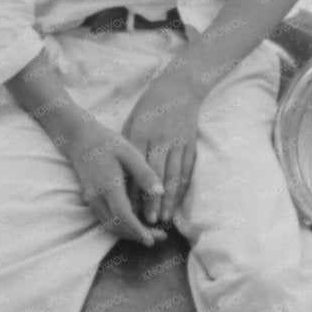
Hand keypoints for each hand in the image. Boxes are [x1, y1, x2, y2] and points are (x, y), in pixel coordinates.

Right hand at [54, 116, 163, 243]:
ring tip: (151, 235)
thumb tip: (161, 192)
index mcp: (109, 186)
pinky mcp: (91, 201)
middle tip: (160, 238)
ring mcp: (92, 200)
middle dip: (138, 236)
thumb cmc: (108, 144)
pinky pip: (106, 220)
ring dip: (130, 234)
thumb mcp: (130, 153)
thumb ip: (145, 174)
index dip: (138, 230)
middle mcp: (98, 197)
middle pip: (117, 226)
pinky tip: (135, 225)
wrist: (80, 140)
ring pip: (110, 226)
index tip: (153, 239)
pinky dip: (121, 227)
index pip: (123, 216)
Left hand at [122, 71, 203, 226]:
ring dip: (169, 200)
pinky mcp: (190, 145)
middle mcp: (160, 141)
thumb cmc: (149, 107)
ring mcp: (177, 143)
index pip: (136, 170)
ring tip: (164, 218)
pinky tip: (178, 202)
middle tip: (148, 222)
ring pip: (173, 176)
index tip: (130, 210)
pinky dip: (182, 188)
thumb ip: (128, 148)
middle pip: (156, 177)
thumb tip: (122, 175)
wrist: (178, 89)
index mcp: (141, 136)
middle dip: (152, 202)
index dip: (134, 191)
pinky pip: (186, 170)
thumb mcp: (132, 123)